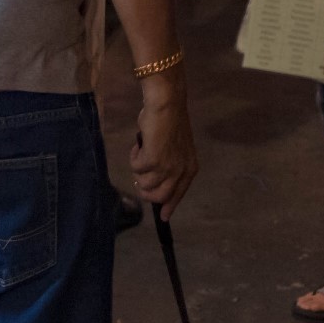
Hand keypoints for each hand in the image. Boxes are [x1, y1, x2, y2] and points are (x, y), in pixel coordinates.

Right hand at [132, 92, 197, 219]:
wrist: (166, 105)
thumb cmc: (168, 121)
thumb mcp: (174, 147)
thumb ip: (167, 163)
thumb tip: (150, 175)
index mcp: (190, 169)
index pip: (179, 194)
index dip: (170, 206)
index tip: (163, 217)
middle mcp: (180, 172)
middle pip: (159, 196)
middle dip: (145, 191)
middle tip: (139, 180)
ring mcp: (167, 168)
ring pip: (144, 184)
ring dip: (138, 170)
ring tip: (141, 152)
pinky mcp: (153, 162)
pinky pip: (135, 168)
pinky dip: (133, 157)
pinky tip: (139, 145)